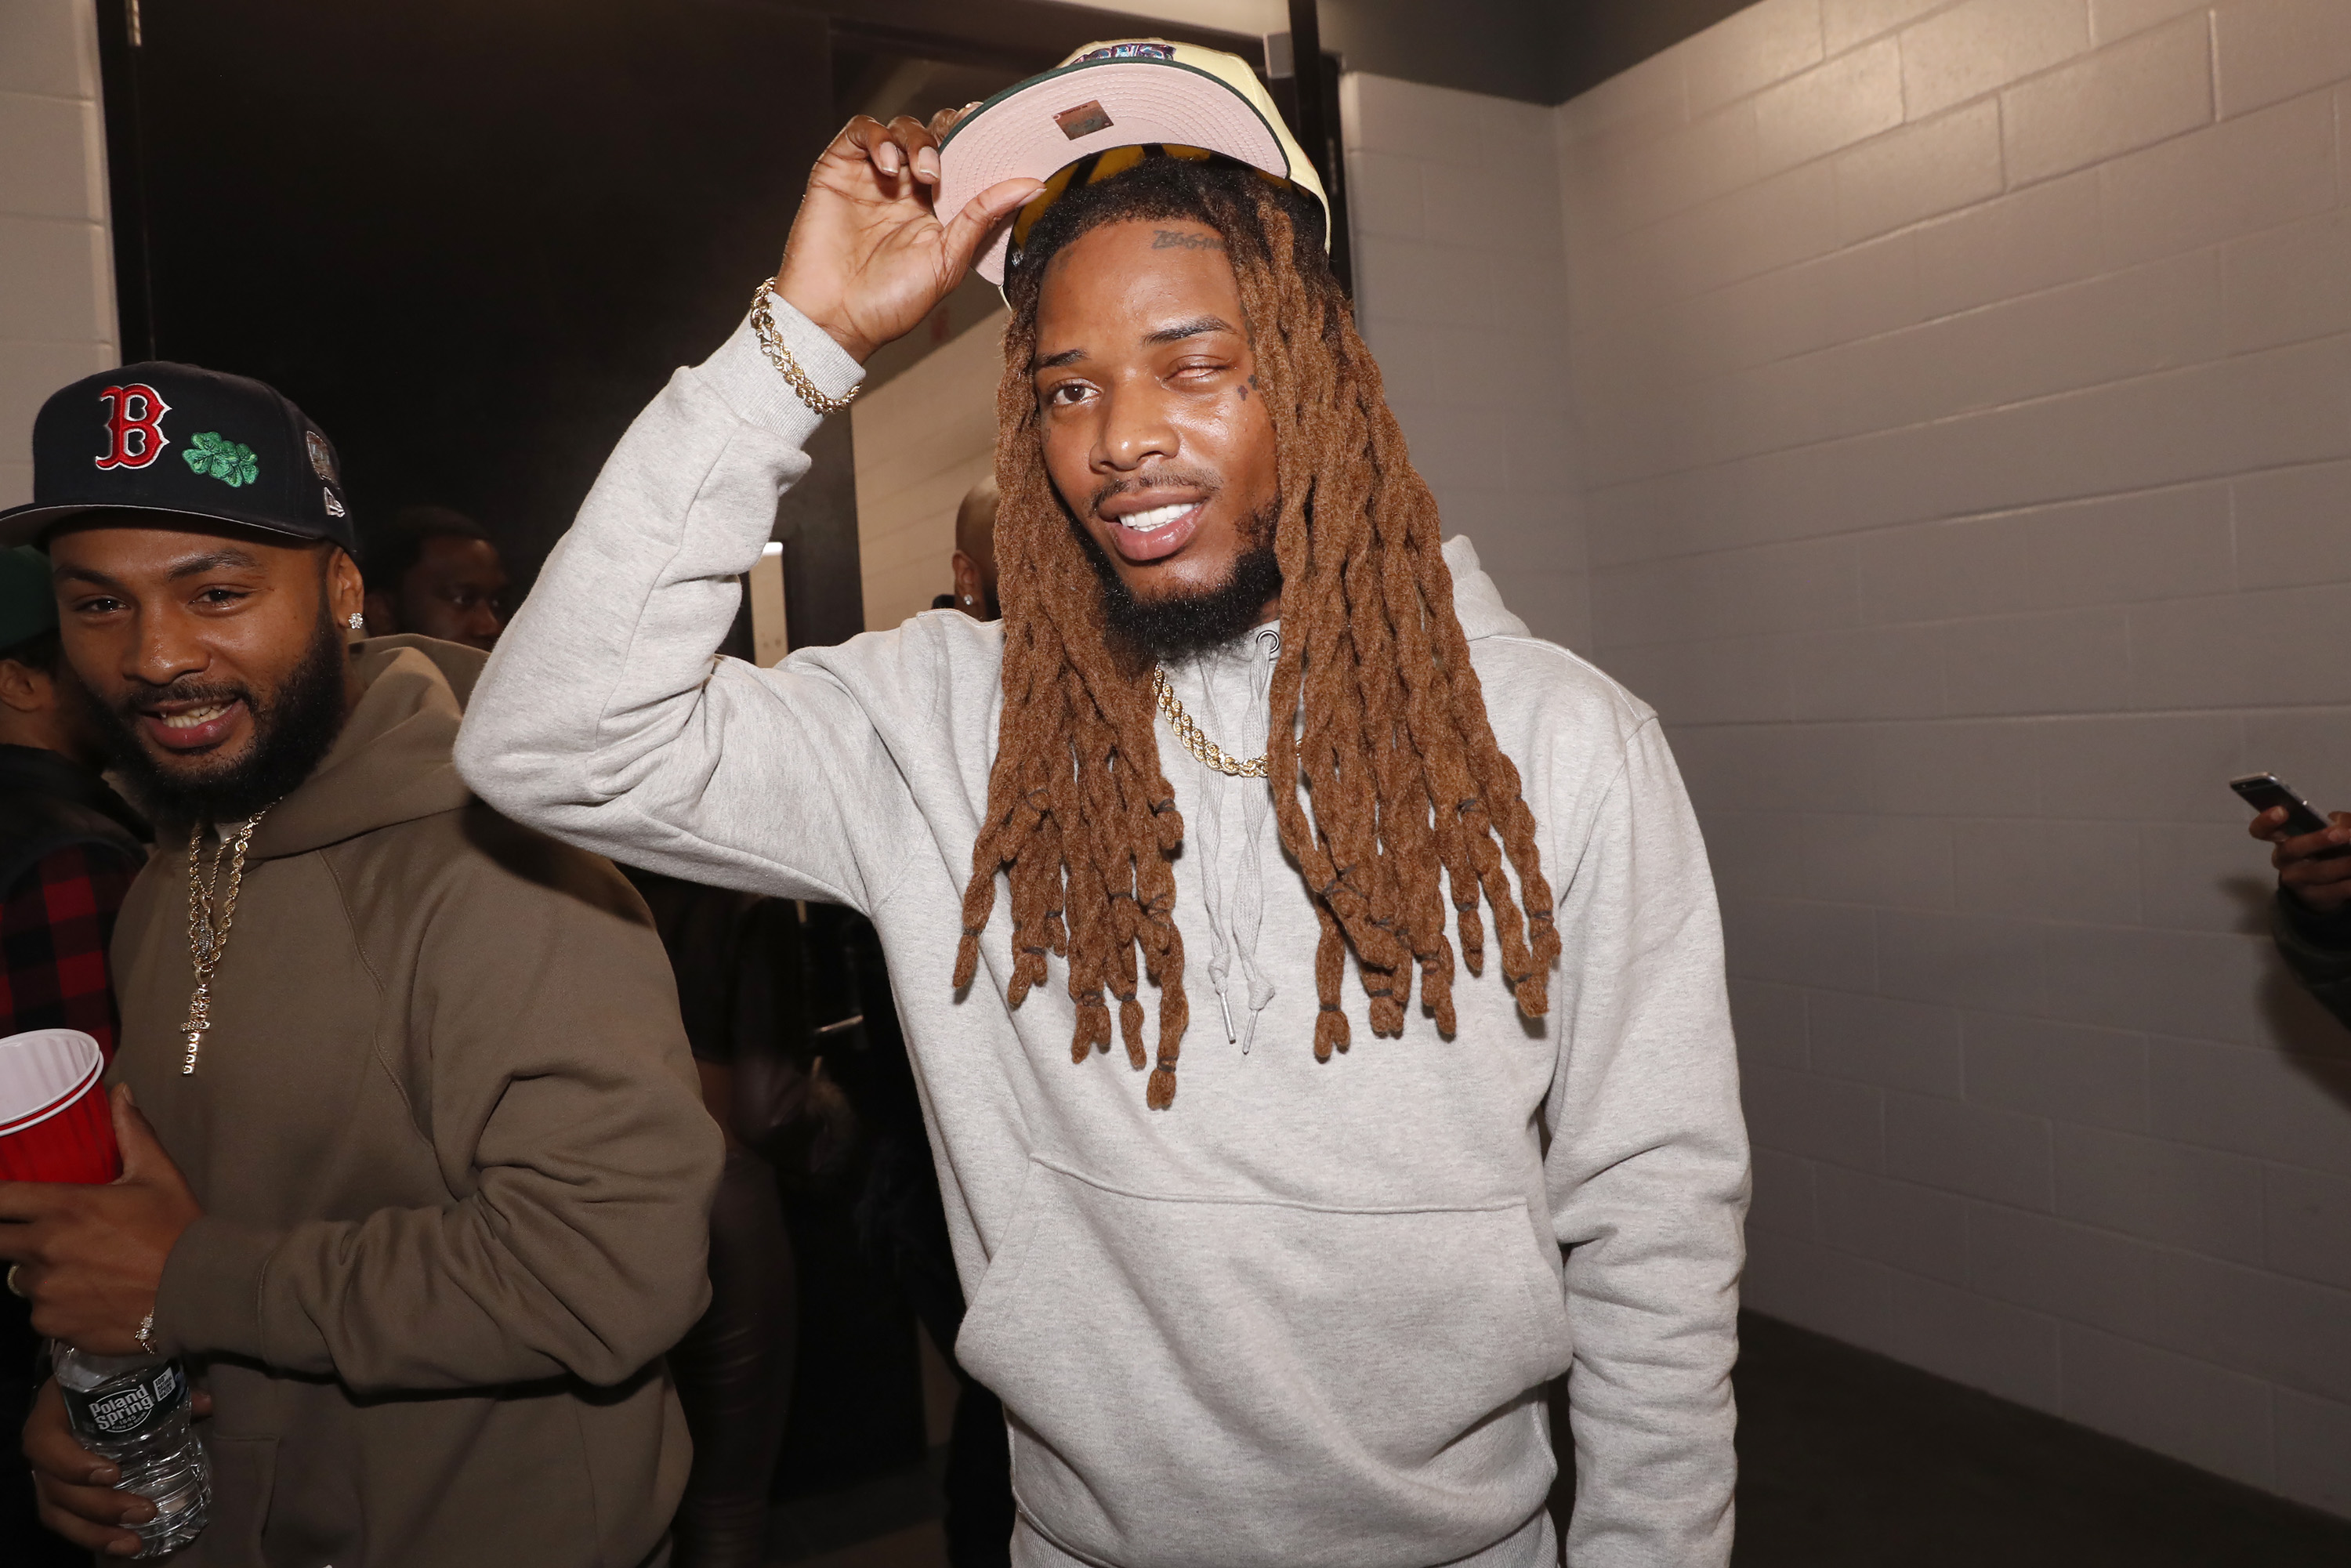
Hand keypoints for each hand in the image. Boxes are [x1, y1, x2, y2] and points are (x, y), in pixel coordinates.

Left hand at [0, 1087, 201, 1352]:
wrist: (196, 1293)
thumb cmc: (178, 1231)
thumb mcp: (158, 1175)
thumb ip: (132, 1132)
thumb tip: (120, 1091)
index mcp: (65, 1207)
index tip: (5, 1202)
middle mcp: (45, 1247)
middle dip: (11, 1237)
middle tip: (41, 1236)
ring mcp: (45, 1289)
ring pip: (20, 1278)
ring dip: (40, 1271)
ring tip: (79, 1270)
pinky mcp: (52, 1323)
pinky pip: (38, 1311)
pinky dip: (55, 1305)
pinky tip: (89, 1298)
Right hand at [25, 1374, 213, 1556]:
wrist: (101, 1382)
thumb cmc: (119, 1376)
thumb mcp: (138, 1373)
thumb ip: (167, 1384)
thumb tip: (206, 1402)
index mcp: (55, 1411)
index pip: (43, 1442)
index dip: (71, 1463)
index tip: (111, 1473)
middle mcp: (46, 1447)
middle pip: (56, 1487)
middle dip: (99, 1506)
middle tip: (143, 1511)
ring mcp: (50, 1474)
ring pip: (58, 1513)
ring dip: (95, 1532)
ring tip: (133, 1542)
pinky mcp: (63, 1495)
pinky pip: (69, 1523)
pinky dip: (96, 1538)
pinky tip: (128, 1546)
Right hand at [774, 110, 1039, 364]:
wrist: (835, 319)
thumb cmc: (889, 303)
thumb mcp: (947, 260)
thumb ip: (983, 216)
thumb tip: (1031, 186)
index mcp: (935, 209)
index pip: (961, 158)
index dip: (976, 139)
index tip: (993, 127)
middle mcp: (905, 188)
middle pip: (933, 133)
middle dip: (949, 133)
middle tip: (957, 151)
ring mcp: (871, 175)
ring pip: (900, 127)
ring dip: (918, 140)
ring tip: (923, 172)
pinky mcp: (837, 168)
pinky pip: (860, 130)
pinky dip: (878, 138)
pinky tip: (890, 167)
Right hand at [2251, 807, 2350, 914]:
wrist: (2326, 886)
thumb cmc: (2325, 849)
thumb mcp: (2330, 830)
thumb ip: (2340, 822)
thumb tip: (2346, 827)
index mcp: (2281, 838)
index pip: (2262, 830)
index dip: (2266, 821)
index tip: (2281, 811)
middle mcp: (2283, 860)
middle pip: (2291, 849)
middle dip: (2317, 840)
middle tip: (2344, 833)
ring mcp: (2295, 881)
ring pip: (2317, 872)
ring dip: (2343, 864)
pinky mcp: (2312, 899)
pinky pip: (2333, 891)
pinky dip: (2349, 883)